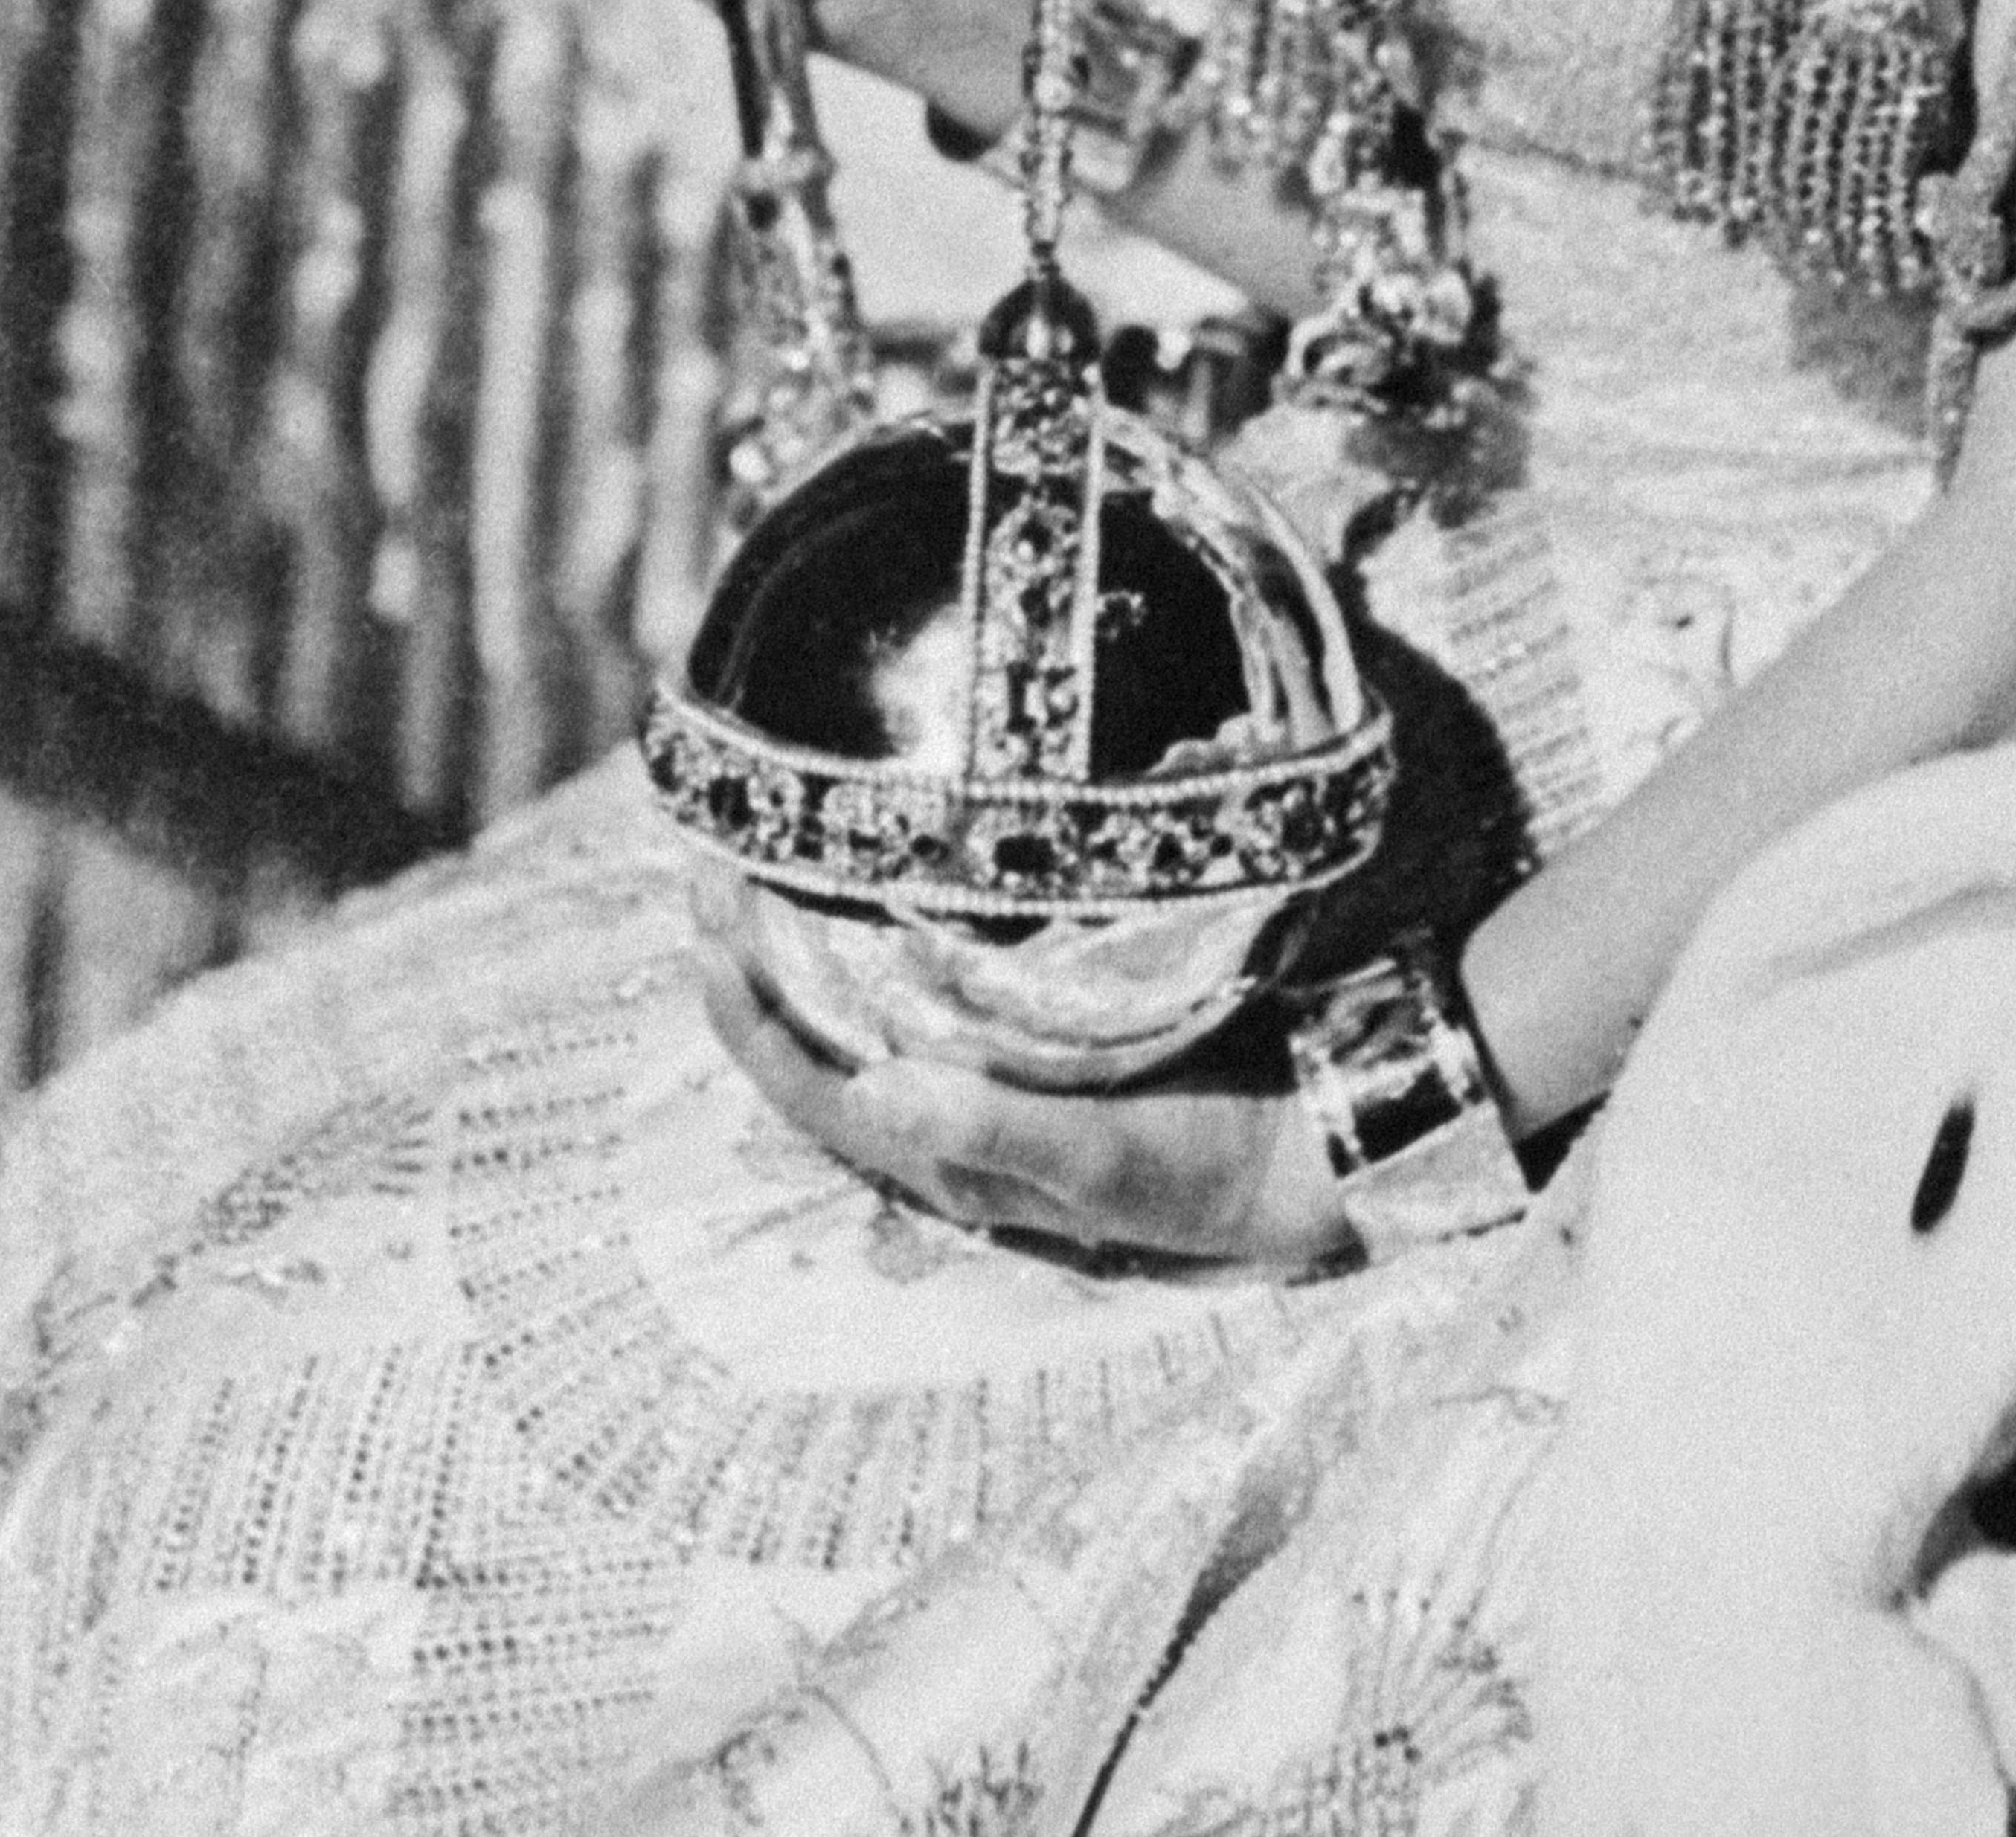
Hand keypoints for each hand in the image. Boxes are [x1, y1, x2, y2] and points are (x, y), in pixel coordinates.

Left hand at [693, 915, 1351, 1273]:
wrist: (1309, 1150)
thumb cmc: (1207, 1168)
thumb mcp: (1109, 1160)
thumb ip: (1000, 1128)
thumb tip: (877, 1088)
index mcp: (948, 1160)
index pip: (810, 1091)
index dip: (747, 1017)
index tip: (706, 919)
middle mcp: (951, 1121)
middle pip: (820, 1041)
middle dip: (758, 956)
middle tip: (714, 857)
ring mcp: (993, 1079)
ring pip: (867, 1011)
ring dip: (811, 938)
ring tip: (775, 846)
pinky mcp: (1041, 1037)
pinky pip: (936, 982)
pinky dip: (893, 927)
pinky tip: (888, 867)